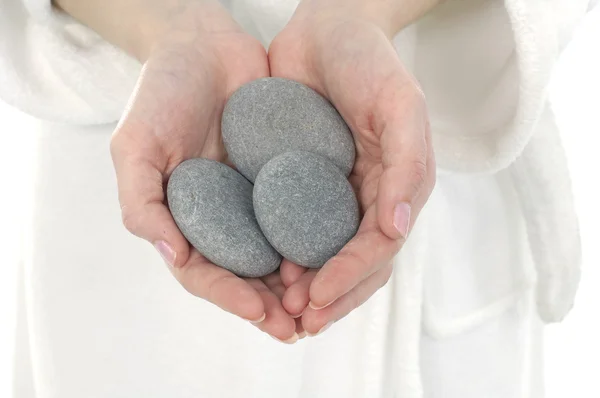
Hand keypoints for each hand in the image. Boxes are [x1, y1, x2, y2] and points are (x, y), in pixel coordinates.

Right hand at [99, 3, 298, 341]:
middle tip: (298, 327)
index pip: (204, 272)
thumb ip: (141, 203)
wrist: (204, 45)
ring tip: (320, 305)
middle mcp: (222, 216)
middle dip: (269, 305)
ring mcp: (254, 199)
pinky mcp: (284, 176)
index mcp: (184, 218)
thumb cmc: (162, 93)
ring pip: (277, 253)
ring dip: (296, 284)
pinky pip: (301, 214)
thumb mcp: (135, 146)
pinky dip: (314, 240)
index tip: (260, 312)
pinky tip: (336, 255)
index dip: (230, 296)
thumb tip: (174, 256)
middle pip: (245, 274)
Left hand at [269, 2, 436, 335]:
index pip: (377, 248)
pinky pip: (296, 228)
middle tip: (296, 321)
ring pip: (325, 255)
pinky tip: (265, 269)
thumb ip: (406, 166)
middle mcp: (368, 198)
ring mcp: (336, 193)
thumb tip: (398, 229)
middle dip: (329, 296)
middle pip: (355, 264)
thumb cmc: (371, 63)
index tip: (317, 299)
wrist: (329, 28)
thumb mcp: (400, 105)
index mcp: (396, 187)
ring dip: (306, 286)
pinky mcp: (303, 182)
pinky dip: (284, 254)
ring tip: (278, 310)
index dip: (350, 277)